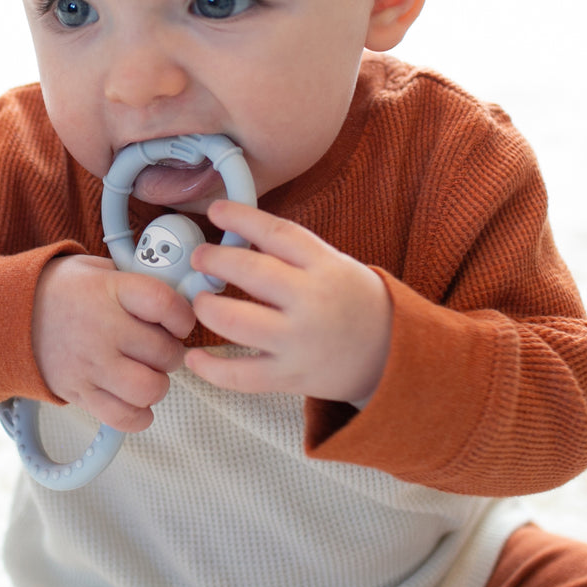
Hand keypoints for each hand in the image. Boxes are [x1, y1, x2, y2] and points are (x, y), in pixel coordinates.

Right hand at [32, 254, 196, 432]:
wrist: (8, 315)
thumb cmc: (62, 290)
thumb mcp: (97, 269)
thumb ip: (135, 278)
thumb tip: (177, 292)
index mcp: (109, 291)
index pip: (165, 305)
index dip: (184, 315)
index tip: (180, 319)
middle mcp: (102, 329)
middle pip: (165, 352)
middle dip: (172, 351)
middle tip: (161, 346)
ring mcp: (90, 365)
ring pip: (150, 389)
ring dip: (158, 383)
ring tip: (148, 371)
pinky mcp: (80, 393)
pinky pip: (123, 418)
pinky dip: (139, 414)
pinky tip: (135, 398)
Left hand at [185, 200, 391, 405]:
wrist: (393, 355)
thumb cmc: (354, 302)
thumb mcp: (334, 264)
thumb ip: (292, 252)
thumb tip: (238, 235)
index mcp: (325, 266)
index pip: (277, 233)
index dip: (241, 218)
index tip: (216, 211)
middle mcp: (312, 301)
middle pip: (251, 272)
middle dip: (215, 260)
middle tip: (200, 257)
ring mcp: (300, 341)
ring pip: (236, 322)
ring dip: (208, 308)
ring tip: (201, 301)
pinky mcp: (291, 376)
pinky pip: (241, 375)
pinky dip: (211, 368)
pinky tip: (193, 357)